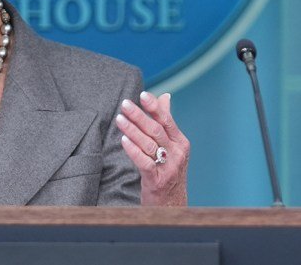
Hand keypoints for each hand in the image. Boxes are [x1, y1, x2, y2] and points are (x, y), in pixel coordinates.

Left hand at [116, 91, 189, 205]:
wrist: (172, 205)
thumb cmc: (168, 171)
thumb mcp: (172, 148)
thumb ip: (166, 123)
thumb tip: (164, 97)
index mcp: (180, 143)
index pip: (167, 120)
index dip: (154, 107)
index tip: (142, 94)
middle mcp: (177, 154)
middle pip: (156, 130)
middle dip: (139, 115)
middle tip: (124, 104)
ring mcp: (168, 167)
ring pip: (149, 144)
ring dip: (132, 130)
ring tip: (119, 119)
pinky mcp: (157, 180)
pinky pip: (144, 162)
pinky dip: (133, 150)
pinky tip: (123, 140)